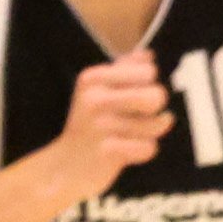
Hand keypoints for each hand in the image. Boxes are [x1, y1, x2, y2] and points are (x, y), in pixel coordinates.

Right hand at [42, 52, 169, 199]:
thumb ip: (123, 70)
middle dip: (157, 107)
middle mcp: (95, 99)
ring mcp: (101, 126)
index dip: (150, 83)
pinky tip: (129, 151)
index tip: (137, 91)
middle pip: (156, 95)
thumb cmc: (87, 125)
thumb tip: (148, 55)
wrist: (64, 166)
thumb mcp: (96, 90)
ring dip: (151, 132)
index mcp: (93, 79)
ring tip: (135, 134)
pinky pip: (149, 148)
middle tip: (145, 114)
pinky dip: (144, 151)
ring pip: (156, 125)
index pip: (147, 71)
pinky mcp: (109, 152)